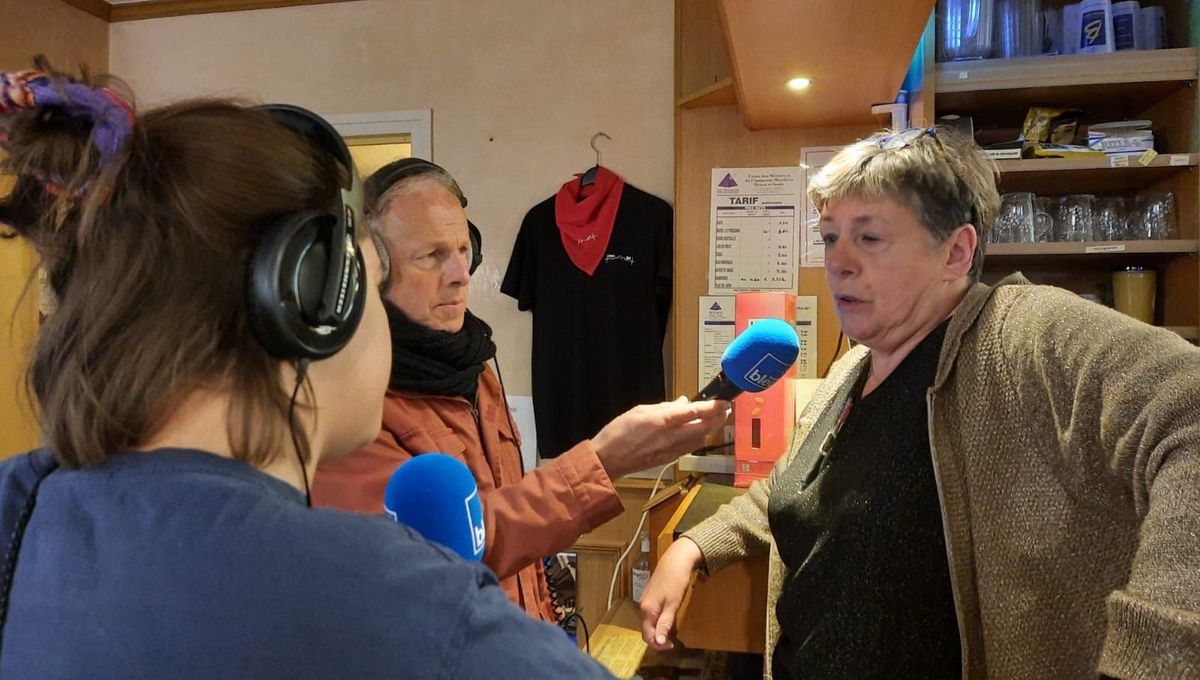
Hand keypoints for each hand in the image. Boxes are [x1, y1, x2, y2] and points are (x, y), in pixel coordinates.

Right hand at [591, 397, 729, 478]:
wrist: (608, 460)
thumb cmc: (618, 433)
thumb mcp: (639, 411)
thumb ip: (663, 407)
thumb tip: (682, 403)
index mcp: (660, 421)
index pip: (693, 412)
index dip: (712, 407)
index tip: (723, 401)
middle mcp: (669, 437)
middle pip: (703, 428)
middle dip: (718, 418)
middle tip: (725, 410)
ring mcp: (670, 451)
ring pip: (699, 440)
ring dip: (711, 429)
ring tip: (717, 419)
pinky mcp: (669, 459)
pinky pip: (690, 448)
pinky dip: (698, 438)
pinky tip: (699, 432)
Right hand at [639, 537, 703, 650]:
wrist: (676, 559)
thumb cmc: (676, 581)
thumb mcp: (673, 604)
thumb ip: (665, 623)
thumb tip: (659, 642)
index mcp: (647, 610)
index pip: (647, 635)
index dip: (658, 645)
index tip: (671, 647)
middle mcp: (643, 606)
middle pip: (646, 630)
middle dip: (658, 639)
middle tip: (672, 643)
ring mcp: (646, 600)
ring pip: (648, 622)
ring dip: (658, 630)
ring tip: (671, 633)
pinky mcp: (650, 596)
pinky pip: (651, 614)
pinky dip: (658, 621)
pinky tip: (667, 620)